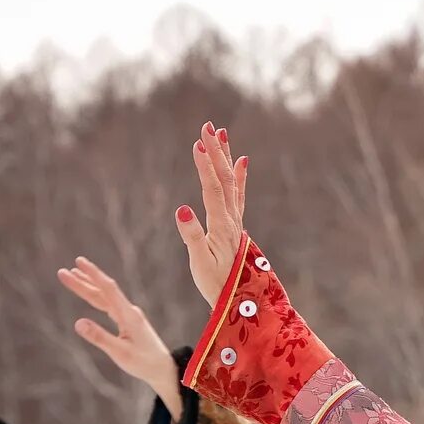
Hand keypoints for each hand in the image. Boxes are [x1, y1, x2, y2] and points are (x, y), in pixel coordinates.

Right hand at [58, 259, 185, 412]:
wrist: (163, 368)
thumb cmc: (144, 362)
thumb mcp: (120, 353)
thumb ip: (99, 337)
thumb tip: (77, 323)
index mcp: (129, 316)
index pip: (108, 290)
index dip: (93, 275)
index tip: (79, 262)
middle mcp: (129, 311)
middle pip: (102, 292)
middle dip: (83, 281)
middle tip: (63, 271)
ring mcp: (129, 316)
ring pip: (105, 297)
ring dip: (89, 286)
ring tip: (73, 274)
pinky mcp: (128, 321)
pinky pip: (109, 305)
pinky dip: (98, 297)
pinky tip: (92, 293)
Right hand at [174, 122, 250, 306]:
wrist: (239, 297)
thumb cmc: (215, 283)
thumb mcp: (199, 262)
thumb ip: (191, 236)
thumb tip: (182, 209)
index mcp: (222, 227)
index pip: (213, 191)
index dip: (206, 168)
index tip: (199, 144)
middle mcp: (232, 219)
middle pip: (223, 179)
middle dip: (216, 152)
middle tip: (208, 126)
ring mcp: (235, 220)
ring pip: (231, 182)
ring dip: (225, 157)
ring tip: (221, 133)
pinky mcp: (234, 223)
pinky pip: (238, 194)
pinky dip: (239, 176)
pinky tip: (241, 160)